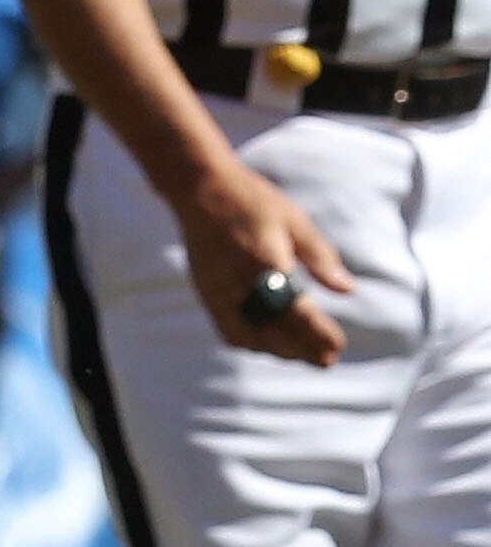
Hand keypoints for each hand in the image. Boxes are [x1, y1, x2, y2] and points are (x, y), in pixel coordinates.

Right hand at [171, 153, 353, 365]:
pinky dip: (251, 343)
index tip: (339, 345)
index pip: (296, 310)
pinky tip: (268, 343)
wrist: (199, 188)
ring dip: (279, 350)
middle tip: (328, 358)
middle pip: (274, 330)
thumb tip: (347, 289)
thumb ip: (319, 256)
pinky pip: (228, 329)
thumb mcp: (293, 220)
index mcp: (265, 261)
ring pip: (250, 335)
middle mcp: (239, 280)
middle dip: (303, 349)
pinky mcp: (206, 291)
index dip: (318, 333)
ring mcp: (219, 289)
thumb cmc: (252, 200)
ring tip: (303, 354)